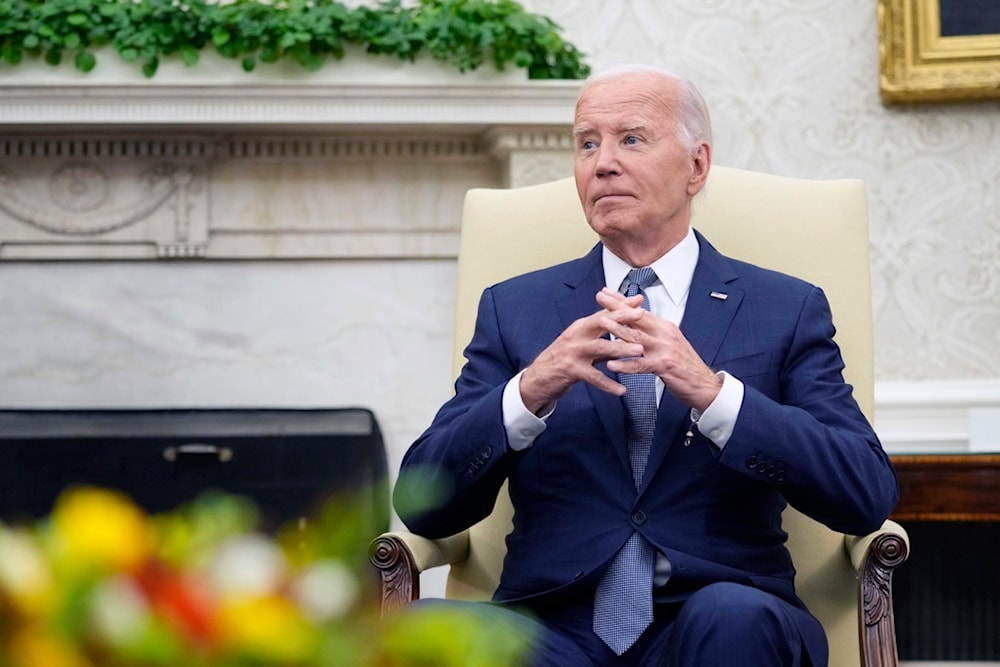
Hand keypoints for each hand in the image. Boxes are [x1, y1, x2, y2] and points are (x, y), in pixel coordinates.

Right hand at [518, 293, 646, 413]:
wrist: (537, 378)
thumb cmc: (561, 360)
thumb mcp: (580, 344)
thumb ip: (600, 337)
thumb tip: (623, 331)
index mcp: (580, 327)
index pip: (603, 313)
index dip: (621, 306)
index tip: (639, 300)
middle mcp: (576, 336)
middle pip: (602, 323)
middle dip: (623, 318)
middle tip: (642, 315)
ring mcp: (573, 352)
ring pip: (600, 347)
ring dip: (621, 348)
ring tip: (639, 350)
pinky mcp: (570, 370)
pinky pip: (593, 377)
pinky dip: (608, 384)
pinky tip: (621, 390)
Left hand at [595, 288, 721, 411]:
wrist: (705, 385)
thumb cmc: (684, 367)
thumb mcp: (669, 344)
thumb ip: (653, 334)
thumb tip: (635, 324)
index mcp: (665, 328)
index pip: (640, 310)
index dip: (623, 300)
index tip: (606, 291)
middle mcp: (665, 334)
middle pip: (636, 318)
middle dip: (616, 306)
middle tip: (600, 296)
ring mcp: (665, 349)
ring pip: (637, 337)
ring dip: (618, 329)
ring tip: (602, 322)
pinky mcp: (665, 366)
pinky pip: (641, 364)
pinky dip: (625, 364)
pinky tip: (612, 364)